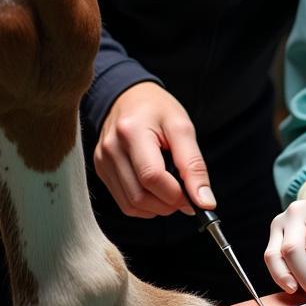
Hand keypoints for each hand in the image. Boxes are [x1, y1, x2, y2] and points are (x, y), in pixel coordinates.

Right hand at [94, 81, 214, 217]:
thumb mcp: (182, 127)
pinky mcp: (101, 170)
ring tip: (171, 190)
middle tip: (185, 193)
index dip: (176, 194)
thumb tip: (204, 201)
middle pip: (140, 196)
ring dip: (157, 207)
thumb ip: (194, 165)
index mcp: (132, 132)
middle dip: (168, 203)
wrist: (129, 97)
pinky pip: (124, 202)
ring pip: (131, 205)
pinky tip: (156, 191)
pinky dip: (144, 205)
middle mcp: (112, 149)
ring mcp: (103, 161)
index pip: (152, 177)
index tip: (195, 196)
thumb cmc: (157, 109)